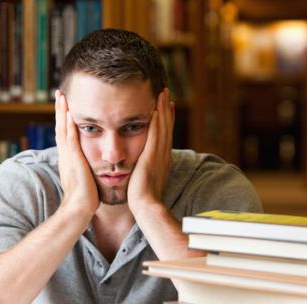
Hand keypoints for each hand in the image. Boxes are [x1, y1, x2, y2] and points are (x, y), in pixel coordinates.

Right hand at [55, 91, 99, 215]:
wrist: (78, 210)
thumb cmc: (85, 200)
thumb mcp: (84, 181)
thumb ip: (86, 171)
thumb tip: (91, 169)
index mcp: (69, 160)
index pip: (66, 135)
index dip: (65, 120)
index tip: (66, 106)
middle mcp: (66, 156)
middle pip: (61, 128)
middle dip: (60, 111)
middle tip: (59, 94)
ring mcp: (68, 157)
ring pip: (63, 129)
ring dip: (62, 112)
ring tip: (62, 96)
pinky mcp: (74, 160)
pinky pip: (70, 139)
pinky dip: (69, 125)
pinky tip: (70, 113)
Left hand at [127, 88, 174, 213]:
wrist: (146, 206)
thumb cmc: (142, 199)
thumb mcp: (144, 181)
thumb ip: (144, 171)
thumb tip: (139, 168)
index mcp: (162, 160)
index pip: (164, 135)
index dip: (166, 120)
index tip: (166, 107)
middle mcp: (164, 155)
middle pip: (167, 127)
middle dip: (166, 110)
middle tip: (166, 93)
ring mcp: (160, 155)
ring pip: (163, 127)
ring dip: (163, 110)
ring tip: (163, 94)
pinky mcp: (152, 157)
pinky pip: (156, 135)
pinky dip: (157, 121)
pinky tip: (155, 109)